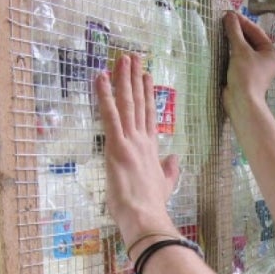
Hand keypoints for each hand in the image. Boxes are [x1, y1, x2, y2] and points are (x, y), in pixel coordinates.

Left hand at [94, 54, 179, 243]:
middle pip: (139, 103)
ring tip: (122, 58)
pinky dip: (104, 95)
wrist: (145, 216)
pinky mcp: (117, 145)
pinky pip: (110, 115)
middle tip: (133, 57)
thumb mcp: (165, 185)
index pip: (149, 115)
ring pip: (126, 103)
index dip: (147, 94)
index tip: (147, 76)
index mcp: (151, 150)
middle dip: (135, 78)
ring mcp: (130, 141)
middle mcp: (142, 140)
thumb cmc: (152, 206)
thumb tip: (174, 159)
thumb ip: (169, 170)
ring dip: (123, 79)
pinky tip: (100, 76)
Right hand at [222, 11, 274, 118]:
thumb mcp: (240, 51)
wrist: (241, 102)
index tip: (229, 13)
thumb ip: (234, 32)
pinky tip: (222, 42)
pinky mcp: (246, 74)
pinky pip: (239, 57)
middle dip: (238, 30)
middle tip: (224, 19)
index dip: (243, 21)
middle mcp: (266, 60)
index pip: (257, 32)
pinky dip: (231, 50)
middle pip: (251, 40)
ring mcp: (256, 68)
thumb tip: (229, 15)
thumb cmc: (246, 75)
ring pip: (244, 48)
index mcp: (272, 53)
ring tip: (221, 27)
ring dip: (233, 39)